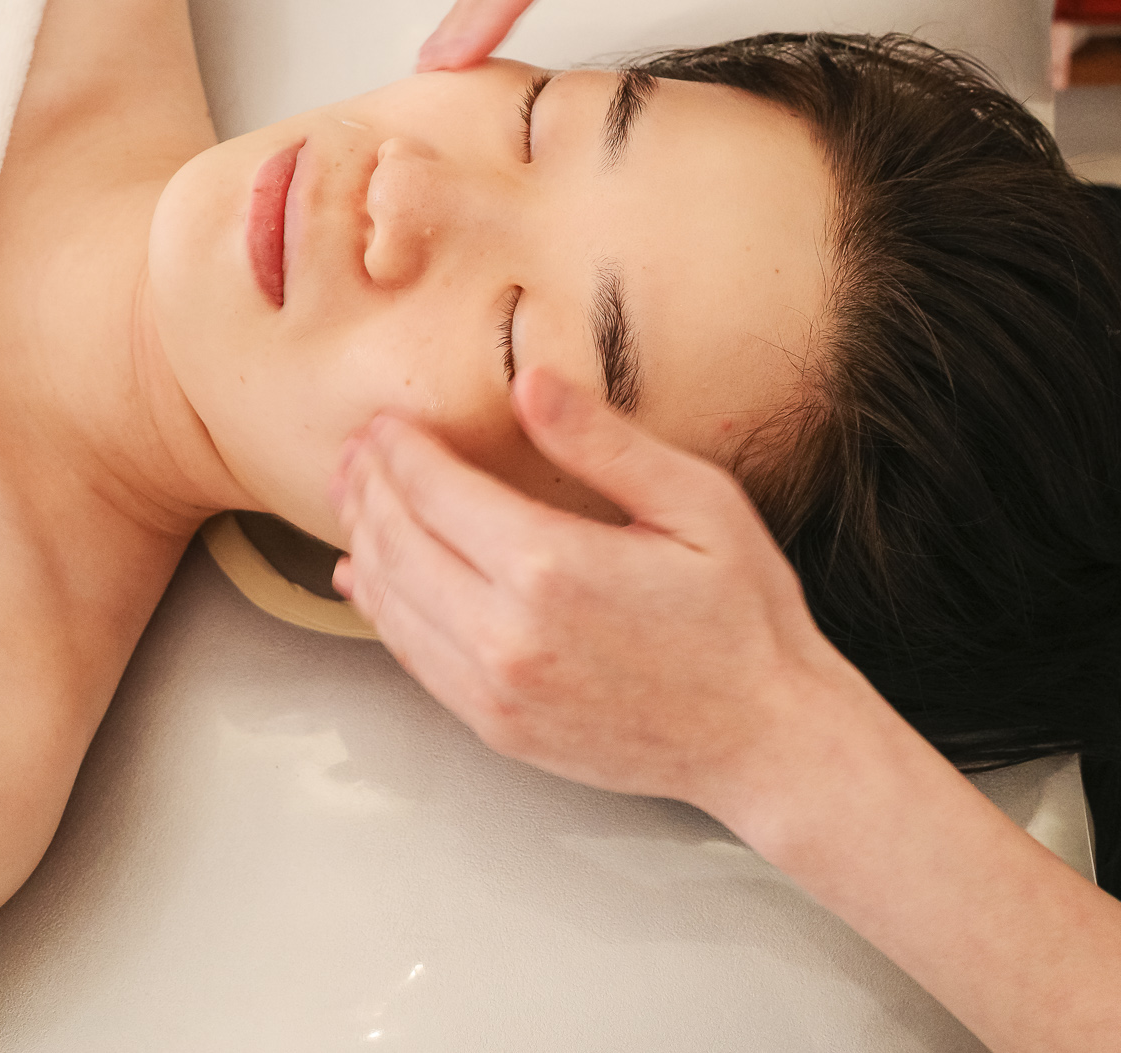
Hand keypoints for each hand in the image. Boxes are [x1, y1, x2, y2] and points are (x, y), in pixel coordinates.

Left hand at [327, 365, 863, 813]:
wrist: (764, 739)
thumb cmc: (744, 617)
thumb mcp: (695, 503)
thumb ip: (602, 442)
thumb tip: (529, 381)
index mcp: (550, 567)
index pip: (436, 489)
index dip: (400, 448)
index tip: (387, 421)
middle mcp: (506, 634)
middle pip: (398, 542)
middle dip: (369, 486)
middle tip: (358, 448)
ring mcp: (495, 689)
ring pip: (391, 602)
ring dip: (364, 541)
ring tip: (356, 496)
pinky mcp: (496, 726)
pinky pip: (412, 658)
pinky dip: (378, 610)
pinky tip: (367, 578)